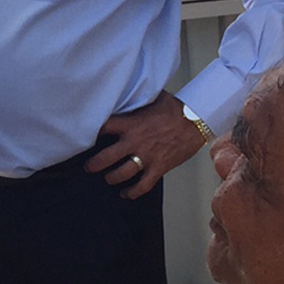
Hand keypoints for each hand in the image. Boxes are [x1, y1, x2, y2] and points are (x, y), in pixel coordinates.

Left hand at [85, 92, 206, 198]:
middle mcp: (136, 142)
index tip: (86, 136)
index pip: (104, 128)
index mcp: (132, 124)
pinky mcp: (159, 168)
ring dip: (111, 178)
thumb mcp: (154, 99)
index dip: (92, 132)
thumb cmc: (177, 109)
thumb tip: (128, 90)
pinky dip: (132, 192)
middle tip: (88, 167)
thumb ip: (138, 100)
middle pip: (106, 157)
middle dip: (94, 164)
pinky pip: (142, 185)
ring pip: (122, 174)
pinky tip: (126, 194)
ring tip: (107, 178)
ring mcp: (147, 157)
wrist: (197, 122)